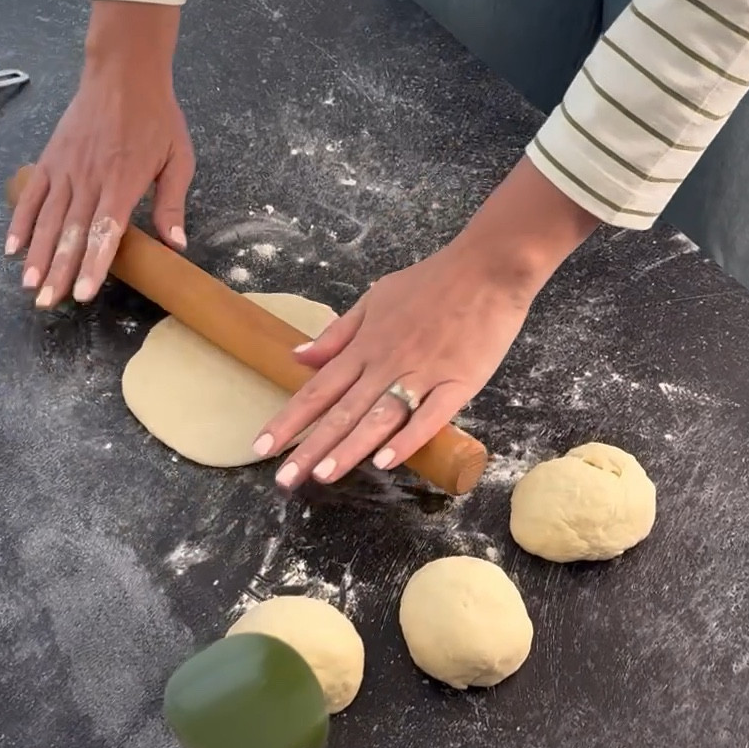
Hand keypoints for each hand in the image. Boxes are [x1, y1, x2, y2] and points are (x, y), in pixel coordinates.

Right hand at [6, 3, 192, 306]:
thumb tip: (176, 245)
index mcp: (123, 181)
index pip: (105, 231)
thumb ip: (172, 203)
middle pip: (70, 233)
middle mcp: (90, 178)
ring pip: (47, 219)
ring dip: (36, 255)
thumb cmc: (157, 117)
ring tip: (29, 287)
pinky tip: (11, 249)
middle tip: (48, 303)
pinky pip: (32, 195)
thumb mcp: (178, 158)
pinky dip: (19, 222)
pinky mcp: (50, 159)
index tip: (82, 293)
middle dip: (58, 271)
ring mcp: (66, 169)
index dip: (92, 264)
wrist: (124, 73)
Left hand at [255, 157, 598, 485]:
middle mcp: (385, 362)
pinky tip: (387, 461)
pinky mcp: (458, 382)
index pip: (318, 389)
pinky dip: (408, 438)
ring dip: (349, 448)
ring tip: (323, 477)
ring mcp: (422, 373)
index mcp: (364, 345)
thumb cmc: (431, 282)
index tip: (261, 447)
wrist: (487, 267)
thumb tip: (298, 356)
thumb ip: (338, 333)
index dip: (289, 420)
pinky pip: (430, 415)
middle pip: (341, 411)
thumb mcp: (375, 298)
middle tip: (283, 480)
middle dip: (309, 447)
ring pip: (379, 417)